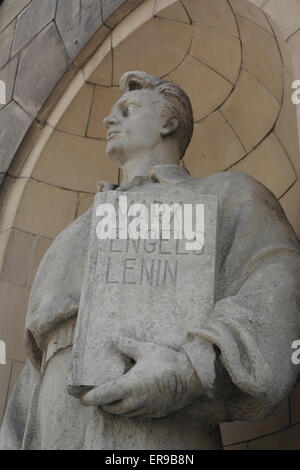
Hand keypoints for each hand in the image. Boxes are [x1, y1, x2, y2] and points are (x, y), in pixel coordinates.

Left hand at [81, 336, 202, 417]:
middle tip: (97, 397)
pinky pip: (138, 414)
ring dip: (116, 408)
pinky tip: (132, 401)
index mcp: (129, 386)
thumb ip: (127, 345)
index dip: (90, 397)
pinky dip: (131, 409)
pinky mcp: (156, 413)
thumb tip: (114, 338)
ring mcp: (146, 409)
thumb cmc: (167, 362)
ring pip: (125, 413)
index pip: (104, 395)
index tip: (82, 398)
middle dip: (102, 404)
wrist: (191, 377)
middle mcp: (135, 401)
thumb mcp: (146, 349)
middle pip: (111, 408)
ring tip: (112, 399)